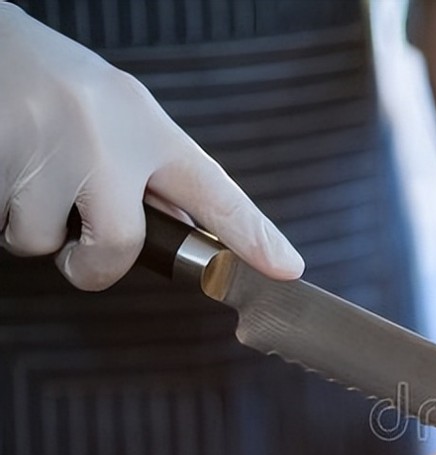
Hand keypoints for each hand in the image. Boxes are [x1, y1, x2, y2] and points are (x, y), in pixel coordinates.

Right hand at [0, 4, 301, 288]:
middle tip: (82, 252)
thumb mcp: (119, 118)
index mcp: (146, 128)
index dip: (253, 236)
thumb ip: (152, 173)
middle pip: (119, 245)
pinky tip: (4, 165)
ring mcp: (47, 151)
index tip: (285, 268)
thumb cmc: (53, 84)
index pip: (214, 191)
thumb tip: (185, 231)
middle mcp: (104, 139)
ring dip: (29, 225)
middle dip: (94, 264)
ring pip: (39, 241)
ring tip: (26, 171)